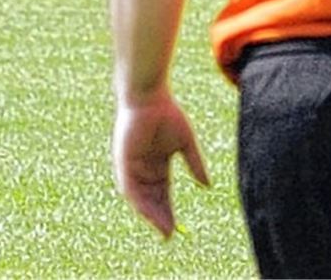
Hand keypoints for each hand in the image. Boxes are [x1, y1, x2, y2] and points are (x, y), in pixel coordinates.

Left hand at [112, 93, 209, 237]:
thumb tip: (208, 186)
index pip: (162, 193)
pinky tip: (146, 211)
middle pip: (150, 198)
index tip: (176, 229)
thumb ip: (194, 164)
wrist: (148, 95)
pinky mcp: (123, 158)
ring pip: (138, 195)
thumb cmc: (166, 113)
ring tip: (161, 228)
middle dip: (159, 216)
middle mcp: (142, 166)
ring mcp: (131, 163)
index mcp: (156, 163)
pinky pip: (128, 184)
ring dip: (148, 212)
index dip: (168, 211)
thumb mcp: (185, 143)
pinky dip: (136, 199)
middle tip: (169, 234)